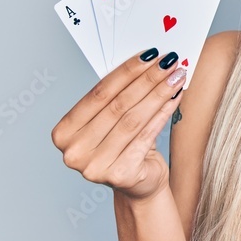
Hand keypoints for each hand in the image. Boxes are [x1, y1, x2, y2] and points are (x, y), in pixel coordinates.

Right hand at [51, 48, 185, 201]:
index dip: (127, 71)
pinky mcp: (120, 175)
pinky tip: (175, 98)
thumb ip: (117, 96)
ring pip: (133, 119)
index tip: (149, 55)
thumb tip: (147, 62)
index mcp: (64, 133)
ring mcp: (94, 166)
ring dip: (159, 94)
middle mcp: (74, 151)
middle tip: (169, 62)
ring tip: (176, 77)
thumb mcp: (112, 121)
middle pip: (117, 105)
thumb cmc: (125, 147)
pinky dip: (163, 113)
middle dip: (147, 80)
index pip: (98, 93)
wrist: (139, 185)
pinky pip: (146, 135)